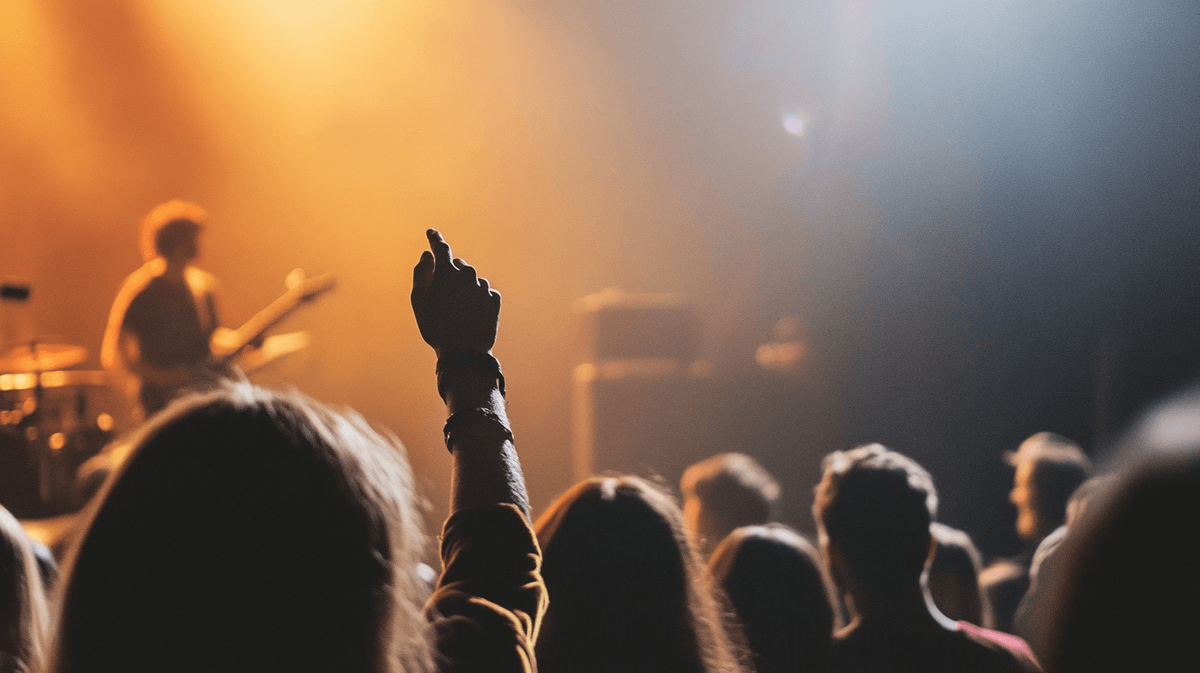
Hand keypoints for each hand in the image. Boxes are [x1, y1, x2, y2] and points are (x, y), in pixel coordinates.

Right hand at [411, 229, 500, 356]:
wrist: (464, 353)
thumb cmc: (436, 327)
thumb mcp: (419, 300)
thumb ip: (421, 273)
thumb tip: (426, 255)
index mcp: (447, 272)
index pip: (441, 247)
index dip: (435, 238)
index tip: (431, 233)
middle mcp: (468, 274)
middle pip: (457, 266)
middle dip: (449, 274)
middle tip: (442, 297)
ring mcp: (483, 286)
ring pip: (471, 280)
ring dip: (464, 289)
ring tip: (456, 312)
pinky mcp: (494, 299)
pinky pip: (483, 292)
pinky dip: (476, 298)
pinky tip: (470, 315)